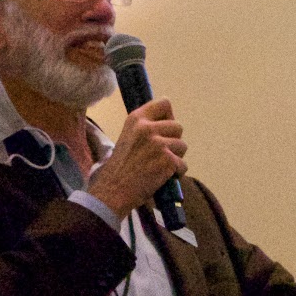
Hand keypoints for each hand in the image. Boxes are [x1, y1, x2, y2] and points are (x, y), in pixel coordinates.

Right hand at [90, 99, 187, 218]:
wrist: (112, 191)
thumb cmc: (119, 168)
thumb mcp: (127, 138)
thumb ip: (145, 128)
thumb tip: (167, 126)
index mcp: (136, 119)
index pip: (164, 103)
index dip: (168, 117)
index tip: (163, 130)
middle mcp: (147, 127)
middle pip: (178, 126)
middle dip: (173, 141)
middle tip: (159, 154)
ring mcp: (158, 143)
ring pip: (183, 146)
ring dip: (176, 158)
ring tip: (159, 167)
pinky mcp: (167, 160)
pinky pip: (183, 165)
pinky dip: (176, 173)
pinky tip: (162, 178)